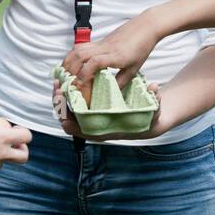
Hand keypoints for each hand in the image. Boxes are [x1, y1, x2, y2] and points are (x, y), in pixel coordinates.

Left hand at [52, 77, 166, 141]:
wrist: (151, 121)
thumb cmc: (151, 117)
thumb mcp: (155, 109)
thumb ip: (155, 100)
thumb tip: (154, 89)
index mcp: (108, 130)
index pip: (84, 132)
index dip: (72, 124)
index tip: (64, 113)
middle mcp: (98, 127)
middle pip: (72, 120)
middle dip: (61, 106)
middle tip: (58, 89)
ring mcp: (94, 119)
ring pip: (71, 112)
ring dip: (62, 99)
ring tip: (58, 83)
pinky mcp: (93, 111)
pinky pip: (76, 105)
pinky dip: (69, 95)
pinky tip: (67, 82)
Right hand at [60, 18, 157, 92]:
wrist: (145, 26)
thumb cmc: (142, 47)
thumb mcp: (134, 68)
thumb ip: (121, 81)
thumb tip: (111, 94)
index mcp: (116, 56)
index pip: (95, 62)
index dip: (84, 74)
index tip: (79, 85)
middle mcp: (105, 48)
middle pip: (80, 55)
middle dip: (70, 69)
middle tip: (67, 82)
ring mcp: (100, 43)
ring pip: (78, 49)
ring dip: (68, 62)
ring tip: (64, 74)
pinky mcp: (98, 41)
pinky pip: (81, 47)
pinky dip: (73, 56)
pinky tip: (72, 64)